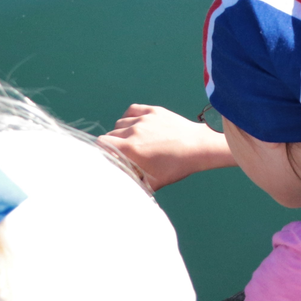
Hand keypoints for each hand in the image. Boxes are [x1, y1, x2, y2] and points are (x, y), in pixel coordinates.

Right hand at [98, 103, 235, 190]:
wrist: (198, 146)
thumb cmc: (177, 166)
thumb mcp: (154, 182)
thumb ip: (135, 185)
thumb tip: (123, 190)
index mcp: (131, 148)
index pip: (102, 143)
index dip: (102, 151)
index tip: (109, 157)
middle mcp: (134, 130)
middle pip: (111, 134)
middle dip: (114, 144)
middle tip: (125, 154)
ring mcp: (144, 119)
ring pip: (121, 123)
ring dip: (122, 132)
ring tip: (133, 141)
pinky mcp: (153, 111)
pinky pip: (132, 110)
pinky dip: (129, 117)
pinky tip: (135, 125)